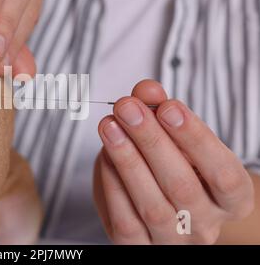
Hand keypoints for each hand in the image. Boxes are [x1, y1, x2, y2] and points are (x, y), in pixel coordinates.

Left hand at [94, 80, 253, 243]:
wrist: (159, 201)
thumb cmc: (175, 163)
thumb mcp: (175, 137)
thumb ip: (161, 111)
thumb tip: (146, 90)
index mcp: (231, 199)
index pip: (223, 173)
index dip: (195, 139)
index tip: (167, 107)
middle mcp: (206, 226)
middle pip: (182, 186)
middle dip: (151, 141)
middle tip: (127, 107)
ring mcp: (172, 241)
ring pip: (152, 205)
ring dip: (126, 159)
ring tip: (109, 125)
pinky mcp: (137, 247)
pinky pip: (124, 219)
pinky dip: (112, 182)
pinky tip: (105, 154)